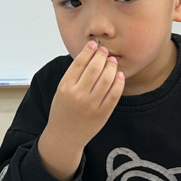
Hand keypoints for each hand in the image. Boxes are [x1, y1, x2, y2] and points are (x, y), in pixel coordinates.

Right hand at [38, 41, 123, 179]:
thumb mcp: (61, 91)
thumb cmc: (63, 111)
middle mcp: (78, 95)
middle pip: (94, 68)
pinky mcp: (102, 114)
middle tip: (105, 51)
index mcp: (65, 87)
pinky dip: (118, 82)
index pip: (79, 63)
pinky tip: (119, 75)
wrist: (64, 136)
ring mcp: (91, 105)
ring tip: (112, 61)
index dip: (88, 51)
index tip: (94, 45)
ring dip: (111, 67)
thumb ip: (73, 75)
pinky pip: (114, 94)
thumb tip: (89, 55)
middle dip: (102, 56)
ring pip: (106, 79)